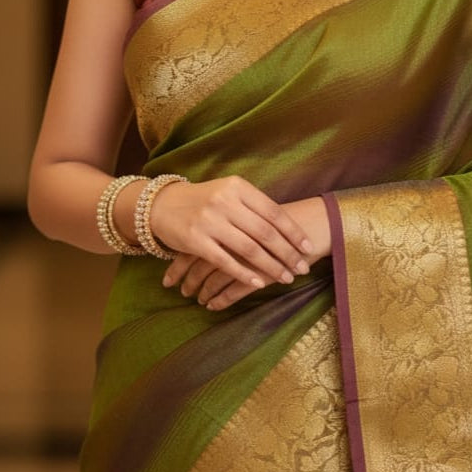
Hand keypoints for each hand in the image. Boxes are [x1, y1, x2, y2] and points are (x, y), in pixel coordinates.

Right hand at [163, 196, 330, 309]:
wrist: (163, 204)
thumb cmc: (204, 200)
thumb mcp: (229, 192)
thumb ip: (254, 206)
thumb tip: (289, 227)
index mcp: (238, 187)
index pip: (273, 211)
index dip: (293, 232)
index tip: (308, 247)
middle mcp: (225, 202)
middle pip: (265, 232)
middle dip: (287, 253)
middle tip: (302, 267)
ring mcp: (209, 221)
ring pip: (249, 249)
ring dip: (271, 266)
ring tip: (286, 278)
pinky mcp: (195, 241)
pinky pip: (225, 262)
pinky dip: (244, 274)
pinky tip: (258, 283)